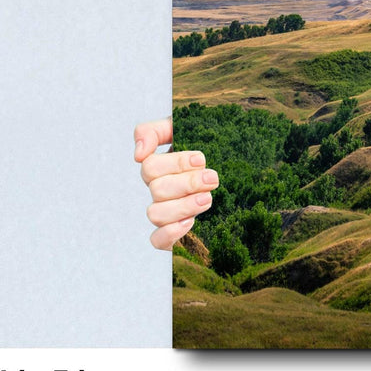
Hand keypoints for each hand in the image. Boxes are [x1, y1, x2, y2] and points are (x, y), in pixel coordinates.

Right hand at [134, 118, 217, 249]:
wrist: (232, 171)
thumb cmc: (204, 148)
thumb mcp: (183, 129)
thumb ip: (156, 130)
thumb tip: (139, 153)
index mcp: (159, 166)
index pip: (150, 165)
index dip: (175, 163)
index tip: (201, 159)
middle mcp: (158, 190)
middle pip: (157, 189)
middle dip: (188, 183)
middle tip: (212, 178)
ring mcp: (164, 212)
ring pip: (155, 214)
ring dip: (183, 206)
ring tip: (208, 198)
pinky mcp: (172, 234)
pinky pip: (157, 240)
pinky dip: (171, 233)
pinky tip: (191, 222)